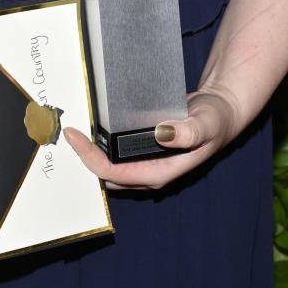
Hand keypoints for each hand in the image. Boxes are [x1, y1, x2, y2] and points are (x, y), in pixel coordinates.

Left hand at [63, 86, 243, 190]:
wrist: (220, 113)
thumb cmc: (215, 121)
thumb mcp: (206, 124)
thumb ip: (188, 132)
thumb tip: (162, 133)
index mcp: (159, 173)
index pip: (115, 173)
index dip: (91, 158)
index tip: (75, 137)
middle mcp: (149, 171)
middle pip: (106, 173)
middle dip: (84, 158)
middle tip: (67, 133)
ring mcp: (146, 161)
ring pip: (109, 165)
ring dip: (91, 152)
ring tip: (73, 132)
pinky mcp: (144, 148)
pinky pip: (117, 151)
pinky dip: (102, 142)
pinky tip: (93, 127)